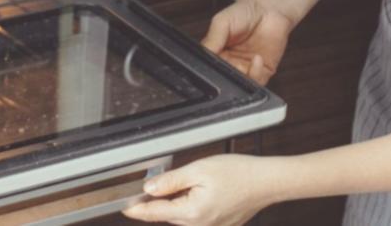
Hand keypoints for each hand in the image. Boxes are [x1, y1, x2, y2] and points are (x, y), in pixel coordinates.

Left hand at [124, 156, 270, 225]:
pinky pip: (196, 217)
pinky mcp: (219, 225)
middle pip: (167, 214)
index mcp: (192, 213)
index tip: (124, 207)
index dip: (137, 209)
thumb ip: (171, 181)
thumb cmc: (238, 174)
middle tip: (160, 181)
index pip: (155, 213)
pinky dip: (191, 205)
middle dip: (159, 201)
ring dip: (177, 202)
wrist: (266, 182)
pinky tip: (203, 190)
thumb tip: (148, 189)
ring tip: (194, 181)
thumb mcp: (199, 170)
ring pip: (181, 216)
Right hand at [202, 0, 291, 84]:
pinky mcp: (262, 71)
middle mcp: (231, 62)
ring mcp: (246, 67)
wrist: (270, 8)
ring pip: (239, 85)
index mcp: (217, 52)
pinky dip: (255, 73)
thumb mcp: (221, 22)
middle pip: (223, 79)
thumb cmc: (245, 11)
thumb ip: (212, 39)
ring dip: (241, 77)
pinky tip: (256, 59)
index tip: (212, 64)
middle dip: (225, 75)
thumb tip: (202, 54)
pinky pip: (257, 82)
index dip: (209, 69)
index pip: (209, 66)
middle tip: (228, 64)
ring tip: (243, 61)